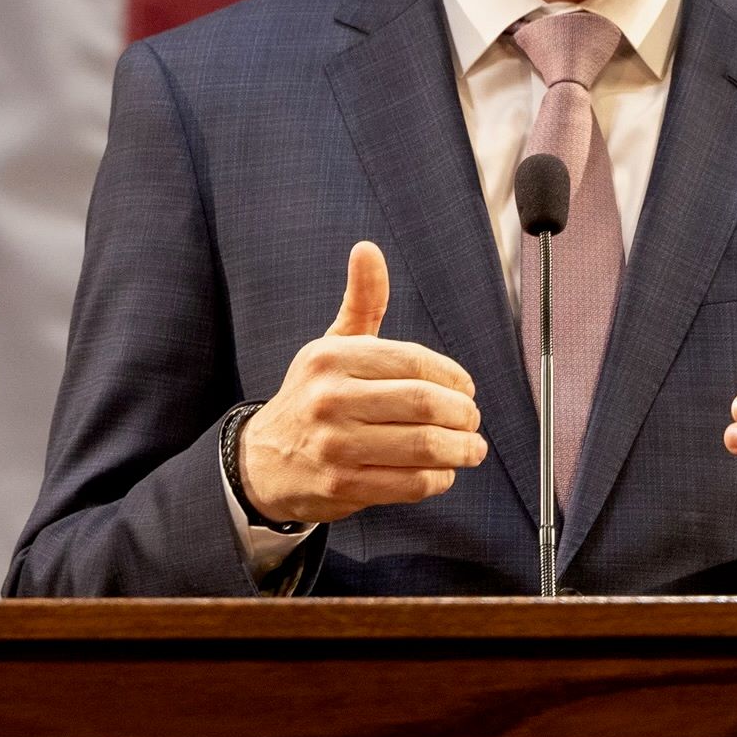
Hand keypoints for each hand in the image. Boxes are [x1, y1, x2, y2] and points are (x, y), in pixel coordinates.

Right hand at [238, 243, 486, 524]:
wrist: (264, 462)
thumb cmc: (313, 398)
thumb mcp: (331, 346)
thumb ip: (361, 302)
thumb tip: (368, 250)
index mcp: (332, 359)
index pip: (413, 361)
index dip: (452, 377)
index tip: (465, 389)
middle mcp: (330, 399)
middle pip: (423, 403)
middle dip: (462, 414)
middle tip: (472, 420)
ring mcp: (335, 445)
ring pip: (423, 446)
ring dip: (461, 449)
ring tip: (471, 448)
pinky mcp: (342, 486)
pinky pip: (410, 484)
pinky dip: (439, 479)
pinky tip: (444, 472)